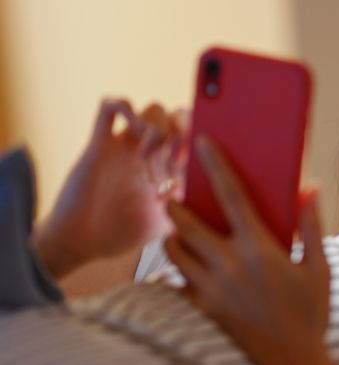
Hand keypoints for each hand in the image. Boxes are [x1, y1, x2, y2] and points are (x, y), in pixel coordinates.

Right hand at [35, 98, 189, 278]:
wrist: (83, 242)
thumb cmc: (123, 235)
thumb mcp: (166, 225)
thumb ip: (189, 211)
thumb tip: (212, 200)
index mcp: (171, 169)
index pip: (196, 138)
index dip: (198, 141)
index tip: (190, 162)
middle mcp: (153, 153)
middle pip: (178, 117)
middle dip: (181, 128)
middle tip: (172, 155)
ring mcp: (127, 146)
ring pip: (151, 109)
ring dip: (156, 123)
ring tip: (146, 152)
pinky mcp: (99, 144)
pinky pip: (109, 107)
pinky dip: (122, 106)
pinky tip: (129, 126)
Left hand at [164, 137, 334, 364]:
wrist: (290, 362)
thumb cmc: (309, 315)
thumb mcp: (320, 269)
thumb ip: (312, 228)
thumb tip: (310, 191)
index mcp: (258, 249)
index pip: (232, 196)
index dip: (215, 166)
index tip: (202, 143)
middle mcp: (228, 265)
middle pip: (185, 223)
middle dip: (176, 205)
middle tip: (177, 197)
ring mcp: (211, 289)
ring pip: (172, 251)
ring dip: (173, 236)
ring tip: (181, 231)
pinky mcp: (202, 308)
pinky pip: (176, 282)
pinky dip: (176, 270)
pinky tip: (189, 267)